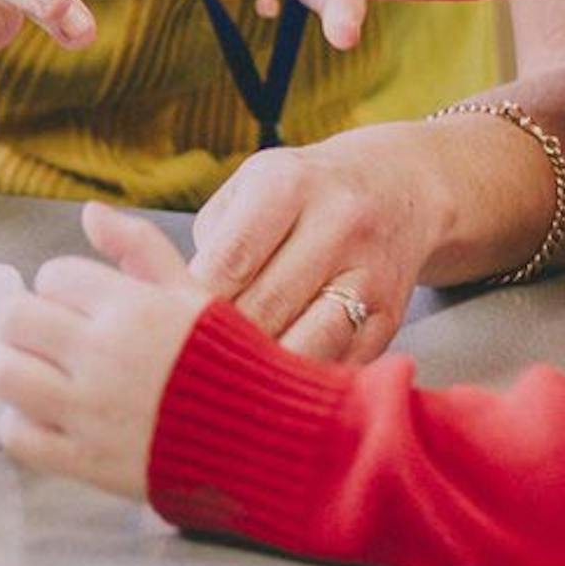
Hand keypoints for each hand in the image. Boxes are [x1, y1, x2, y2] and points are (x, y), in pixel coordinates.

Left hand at [0, 203, 212, 501]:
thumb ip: (140, 248)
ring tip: (26, 370)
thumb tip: (90, 211)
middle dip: (19, 321)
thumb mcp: (193, 294)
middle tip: (35, 334)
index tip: (72, 304)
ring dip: (6, 367)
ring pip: (3, 373)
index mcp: (132, 308)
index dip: (58, 286)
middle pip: (14, 318)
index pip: (53, 276)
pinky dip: (19, 424)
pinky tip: (40, 416)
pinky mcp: (87, 460)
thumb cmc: (232, 362)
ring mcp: (92, 411)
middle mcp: (105, 355)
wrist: (266, 441)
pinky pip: (18, 436)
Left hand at [189, 123, 443, 363]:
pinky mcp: (391, 316)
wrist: (399, 187)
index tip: (165, 326)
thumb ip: (209, 242)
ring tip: (233, 375)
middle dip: (221, 339)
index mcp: (288, 185)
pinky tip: (276, 380)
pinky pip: (340, 363)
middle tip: (189, 359)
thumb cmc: (299, 195)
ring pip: (309, 343)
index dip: (190, 303)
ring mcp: (371, 273)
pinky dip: (303, 377)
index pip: (229, 262)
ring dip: (264, 367)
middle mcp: (338, 224)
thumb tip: (169, 303)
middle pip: (266, 308)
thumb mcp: (247, 190)